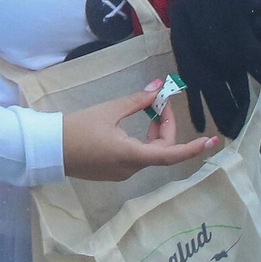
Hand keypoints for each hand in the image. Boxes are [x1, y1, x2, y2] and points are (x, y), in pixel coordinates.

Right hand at [62, 79, 222, 181]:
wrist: (49, 149)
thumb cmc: (78, 128)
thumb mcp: (109, 110)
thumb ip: (138, 100)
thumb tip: (159, 87)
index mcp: (131, 155)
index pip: (170, 154)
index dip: (193, 148)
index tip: (211, 141)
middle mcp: (130, 169)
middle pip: (161, 150)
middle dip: (166, 125)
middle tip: (160, 101)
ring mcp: (122, 173)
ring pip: (150, 154)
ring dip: (155, 133)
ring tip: (150, 109)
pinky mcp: (114, 172)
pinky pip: (138, 158)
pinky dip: (144, 141)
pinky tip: (137, 125)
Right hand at [170, 0, 260, 136]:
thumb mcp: (256, 3)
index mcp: (241, 41)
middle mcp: (220, 56)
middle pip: (235, 93)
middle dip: (241, 111)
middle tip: (244, 126)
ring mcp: (199, 60)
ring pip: (213, 96)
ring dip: (221, 115)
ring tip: (229, 131)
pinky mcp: (184, 59)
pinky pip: (191, 89)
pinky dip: (196, 108)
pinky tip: (199, 124)